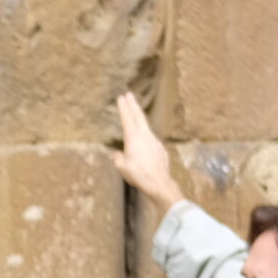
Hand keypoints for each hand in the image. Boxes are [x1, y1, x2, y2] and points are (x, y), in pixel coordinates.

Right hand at [113, 92, 184, 212]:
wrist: (159, 182)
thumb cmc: (138, 174)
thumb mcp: (121, 167)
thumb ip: (117, 158)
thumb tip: (117, 154)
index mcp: (133, 138)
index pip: (127, 118)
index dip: (123, 107)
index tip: (121, 98)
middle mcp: (145, 136)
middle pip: (138, 116)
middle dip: (133, 105)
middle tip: (129, 95)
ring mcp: (154, 141)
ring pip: (146, 127)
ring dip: (140, 119)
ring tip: (135, 116)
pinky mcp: (160, 149)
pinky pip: (151, 140)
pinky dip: (145, 138)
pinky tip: (143, 144)